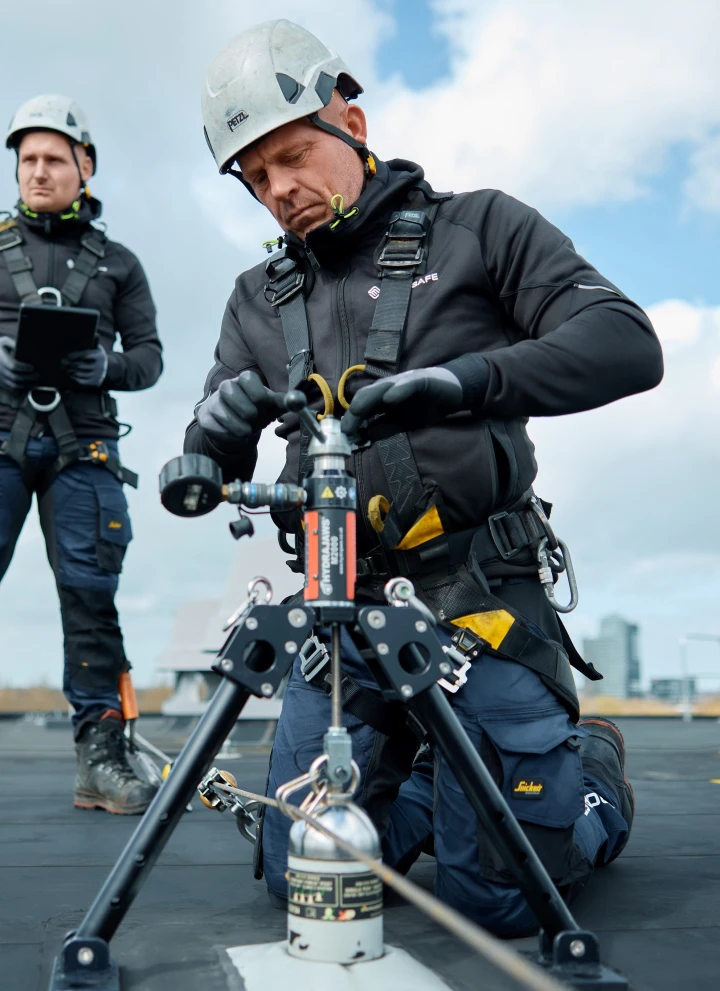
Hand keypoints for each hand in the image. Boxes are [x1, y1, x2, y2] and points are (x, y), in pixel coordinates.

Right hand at [0, 336, 37, 391]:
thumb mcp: (4, 342)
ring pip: (14, 385)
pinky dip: (21, 389)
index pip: (13, 366)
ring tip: (35, 382)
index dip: (24, 368)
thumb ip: (12, 343)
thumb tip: (23, 347)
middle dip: (28, 377)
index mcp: (1, 359)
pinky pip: (11, 389)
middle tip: (38, 376)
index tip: (33, 367)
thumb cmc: (0, 348)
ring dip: (26, 385)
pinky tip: (28, 386)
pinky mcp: (0, 383)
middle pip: (15, 377)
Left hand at [62, 346, 108, 387]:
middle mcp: (101, 366)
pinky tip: (69, 373)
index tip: (69, 356)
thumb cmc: (96, 355)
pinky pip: (81, 381)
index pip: (85, 355)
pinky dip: (74, 377)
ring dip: (69, 370)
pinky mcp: (96, 382)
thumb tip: (69, 355)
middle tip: (62, 361)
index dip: (75, 355)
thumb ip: (85, 347)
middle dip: (69, 363)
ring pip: (79, 373)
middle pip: (80, 365)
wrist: (110, 367)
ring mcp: (98, 375)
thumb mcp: (94, 348)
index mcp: (100, 355)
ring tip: (64, 367)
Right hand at [196, 370, 280, 450]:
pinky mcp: (205, 418)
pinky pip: (212, 425)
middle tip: (253, 419)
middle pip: (228, 389)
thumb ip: (284, 402)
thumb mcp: (272, 406)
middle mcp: (227, 387)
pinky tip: (236, 437)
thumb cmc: (258, 411)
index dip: (255, 390)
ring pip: (219, 409)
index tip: (262, 402)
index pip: (247, 378)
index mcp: (245, 380)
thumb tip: (298, 400)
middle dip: (243, 407)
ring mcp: (214, 402)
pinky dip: (226, 435)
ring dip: (236, 425)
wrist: (239, 425)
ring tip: (246, 432)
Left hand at [342, 366, 462, 436]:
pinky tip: (390, 399)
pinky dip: (398, 390)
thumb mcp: (404, 423)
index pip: (362, 409)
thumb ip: (385, 428)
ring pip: (380, 387)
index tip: (343, 439)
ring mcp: (403, 382)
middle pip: (365, 396)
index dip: (351, 421)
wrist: (453, 390)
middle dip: (354, 412)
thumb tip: (365, 437)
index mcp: (383, 398)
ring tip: (357, 410)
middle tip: (346, 430)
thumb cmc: (425, 405)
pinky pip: (407, 384)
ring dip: (368, 399)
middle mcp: (389, 388)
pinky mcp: (420, 379)